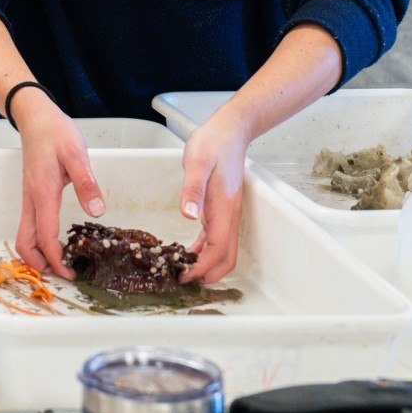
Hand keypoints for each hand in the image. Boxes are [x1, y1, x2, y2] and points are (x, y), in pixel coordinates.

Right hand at [13, 94, 103, 277]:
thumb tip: (97, 212)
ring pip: (24, 235)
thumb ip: (86, 183)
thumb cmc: (55, 133)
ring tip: (61, 262)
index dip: (56, 259)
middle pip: (24, 243)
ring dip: (37, 254)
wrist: (35, 118)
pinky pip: (29, 225)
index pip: (44, 237)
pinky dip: (38, 241)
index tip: (71, 273)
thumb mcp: (76, 154)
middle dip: (39, 264)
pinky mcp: (32, 194)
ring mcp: (29, 198)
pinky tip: (57, 240)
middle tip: (63, 274)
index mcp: (43, 194)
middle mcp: (31, 200)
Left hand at [178, 118, 246, 283]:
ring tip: (182, 271)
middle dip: (208, 274)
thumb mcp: (198, 164)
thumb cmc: (212, 145)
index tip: (184, 277)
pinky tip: (189, 251)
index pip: (218, 250)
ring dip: (206, 264)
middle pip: (226, 257)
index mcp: (224, 209)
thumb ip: (193, 190)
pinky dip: (204, 250)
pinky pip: (216, 237)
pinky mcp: (221, 208)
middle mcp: (229, 216)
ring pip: (222, 250)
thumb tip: (189, 215)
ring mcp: (227, 213)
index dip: (202, 268)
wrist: (228, 131)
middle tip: (182, 281)